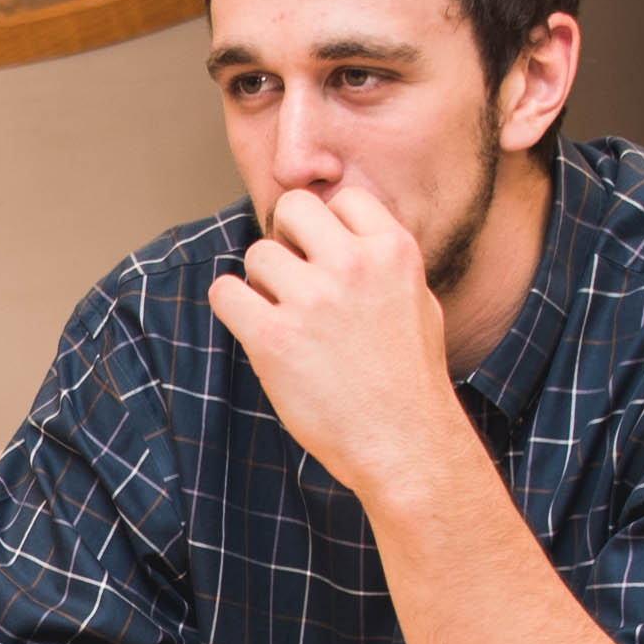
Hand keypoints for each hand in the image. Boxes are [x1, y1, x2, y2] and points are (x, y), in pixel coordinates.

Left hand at [204, 175, 472, 506]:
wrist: (406, 444)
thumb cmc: (411, 380)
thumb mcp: (418, 302)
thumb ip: (382, 263)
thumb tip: (345, 235)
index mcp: (393, 251)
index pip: (342, 198)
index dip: (327, 226)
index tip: (325, 258)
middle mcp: (353, 265)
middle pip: (293, 208)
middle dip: (287, 239)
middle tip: (293, 279)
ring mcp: (313, 300)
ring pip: (256, 254)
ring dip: (262, 284)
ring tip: (284, 319)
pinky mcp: (275, 339)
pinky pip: (225, 293)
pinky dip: (232, 307)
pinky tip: (255, 329)